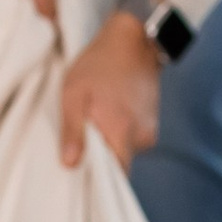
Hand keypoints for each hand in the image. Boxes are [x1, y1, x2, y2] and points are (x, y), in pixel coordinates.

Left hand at [60, 9, 160, 170]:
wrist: (135, 39)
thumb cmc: (100, 64)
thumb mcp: (74, 93)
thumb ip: (72, 130)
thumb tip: (70, 164)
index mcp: (121, 132)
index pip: (116, 178)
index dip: (99, 182)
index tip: (82, 177)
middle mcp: (141, 137)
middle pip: (120, 166)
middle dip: (102, 162)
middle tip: (82, 146)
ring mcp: (150, 130)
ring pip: (125, 151)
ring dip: (110, 143)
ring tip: (95, 122)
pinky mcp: (152, 122)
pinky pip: (132, 138)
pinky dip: (119, 132)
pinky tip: (109, 114)